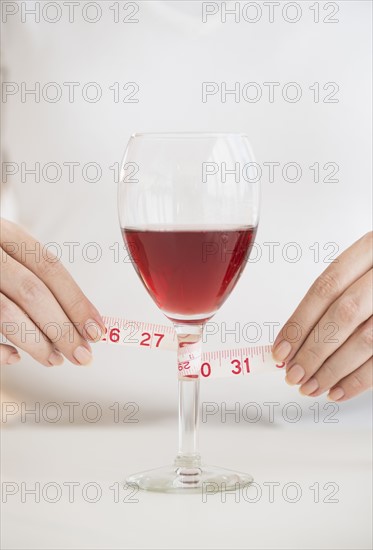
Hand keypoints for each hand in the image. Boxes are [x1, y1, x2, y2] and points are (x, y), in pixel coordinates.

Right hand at [0, 218, 104, 365]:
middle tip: (83, 355)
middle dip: (63, 328)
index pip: (49, 268)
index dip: (76, 301)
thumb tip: (80, 322)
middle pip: (32, 291)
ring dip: (36, 343)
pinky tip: (13, 358)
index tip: (97, 330)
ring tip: (55, 360)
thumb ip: (33, 277)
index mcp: (5, 233)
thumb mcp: (7, 253)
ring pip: (6, 313)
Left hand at [272, 232, 371, 401]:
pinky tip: (338, 390)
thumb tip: (291, 339)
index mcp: (370, 250)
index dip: (299, 321)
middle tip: (293, 374)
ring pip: (365, 340)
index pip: (325, 288)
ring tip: (311, 386)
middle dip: (313, 350)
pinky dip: (359, 380)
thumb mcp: (362, 270)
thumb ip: (331, 298)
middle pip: (343, 315)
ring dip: (332, 370)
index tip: (281, 349)